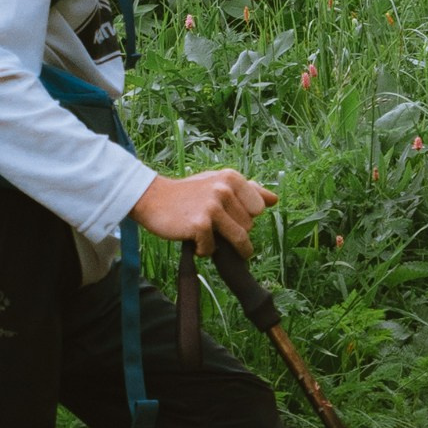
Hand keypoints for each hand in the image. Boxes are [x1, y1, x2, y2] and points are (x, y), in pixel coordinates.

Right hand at [133, 167, 271, 252]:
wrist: (152, 198)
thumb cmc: (188, 193)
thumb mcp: (218, 183)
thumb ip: (248, 190)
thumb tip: (275, 199)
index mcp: (232, 178)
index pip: (258, 208)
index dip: (244, 216)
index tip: (227, 215)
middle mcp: (224, 189)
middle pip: (248, 226)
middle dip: (232, 231)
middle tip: (211, 225)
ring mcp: (213, 207)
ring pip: (239, 239)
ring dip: (223, 245)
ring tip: (207, 238)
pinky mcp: (200, 225)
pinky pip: (213, 249)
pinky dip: (203, 250)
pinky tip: (192, 240)